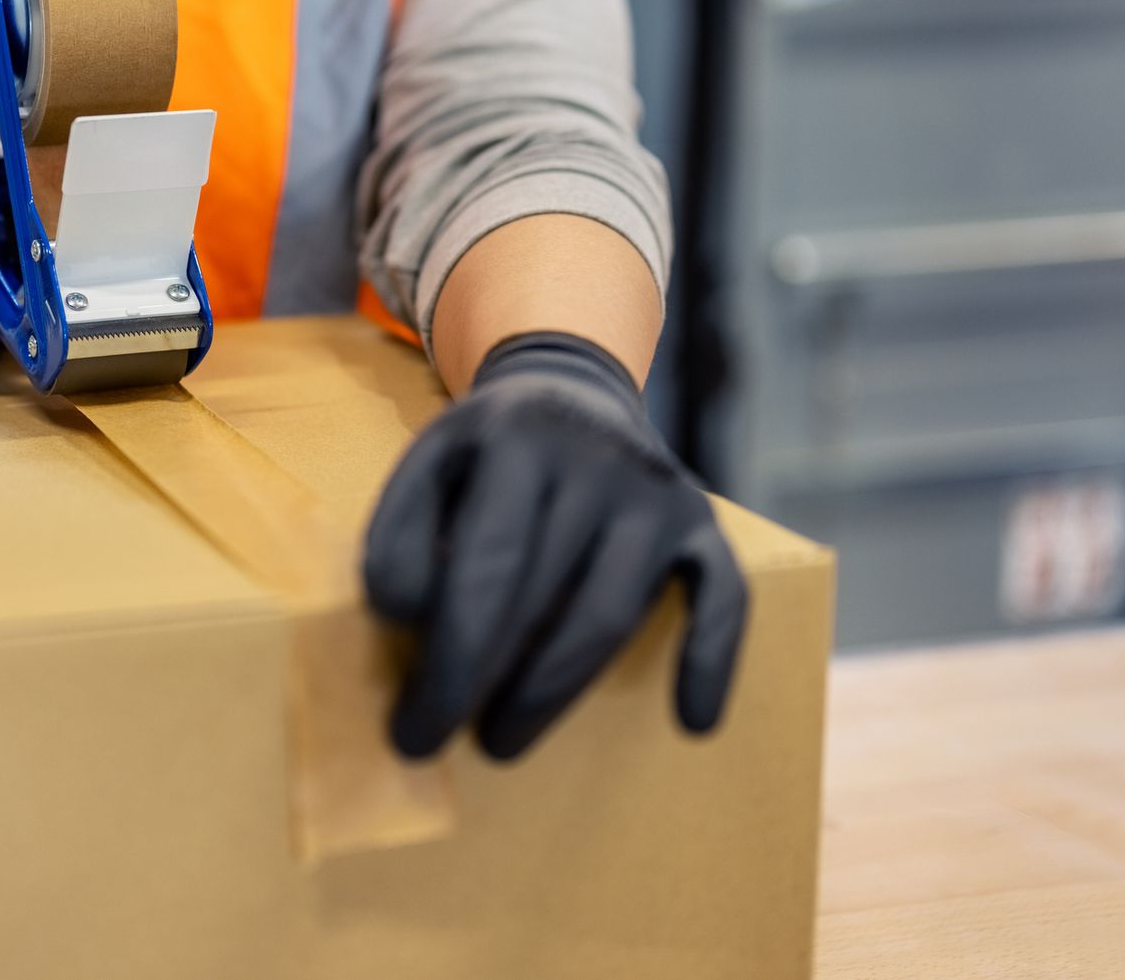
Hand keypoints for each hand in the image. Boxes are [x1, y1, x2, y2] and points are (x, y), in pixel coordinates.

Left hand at [364, 332, 747, 760]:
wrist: (568, 384)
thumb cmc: (484, 452)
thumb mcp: (427, 462)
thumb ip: (400, 530)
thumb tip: (406, 614)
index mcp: (517, 440)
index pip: (485, 566)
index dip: (450, 657)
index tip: (412, 724)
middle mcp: (595, 459)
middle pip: (544, 597)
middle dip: (487, 682)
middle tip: (440, 740)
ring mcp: (655, 491)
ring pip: (612, 612)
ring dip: (556, 690)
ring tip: (502, 740)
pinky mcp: (700, 518)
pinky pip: (724, 596)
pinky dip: (712, 659)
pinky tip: (693, 724)